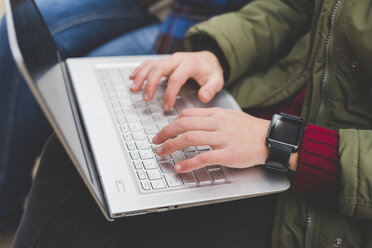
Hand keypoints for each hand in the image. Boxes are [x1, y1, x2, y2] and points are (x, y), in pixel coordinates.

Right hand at [129, 51, 223, 110]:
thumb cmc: (210, 71)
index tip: (167, 107)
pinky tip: (132, 78)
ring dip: (141, 77)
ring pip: (151, 65)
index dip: (170, 94)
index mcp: (189, 64)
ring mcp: (169, 59)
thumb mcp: (217, 80)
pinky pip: (149, 63)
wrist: (208, 59)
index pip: (176, 79)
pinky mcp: (164, 61)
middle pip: (159, 69)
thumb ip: (211, 89)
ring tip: (134, 90)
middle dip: (151, 84)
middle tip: (146, 99)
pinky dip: (140, 70)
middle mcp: (177, 59)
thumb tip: (203, 97)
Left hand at [152, 108, 270, 172]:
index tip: (163, 131)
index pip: (187, 114)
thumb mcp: (230, 116)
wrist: (270, 139)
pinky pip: (204, 157)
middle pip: (184, 124)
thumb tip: (191, 119)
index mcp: (216, 114)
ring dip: (171, 146)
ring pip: (190, 138)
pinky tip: (180, 167)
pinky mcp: (227, 154)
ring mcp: (222, 138)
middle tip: (156, 141)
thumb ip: (211, 117)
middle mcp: (217, 123)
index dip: (171, 123)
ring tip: (162, 152)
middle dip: (165, 133)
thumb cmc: (250, 129)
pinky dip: (189, 163)